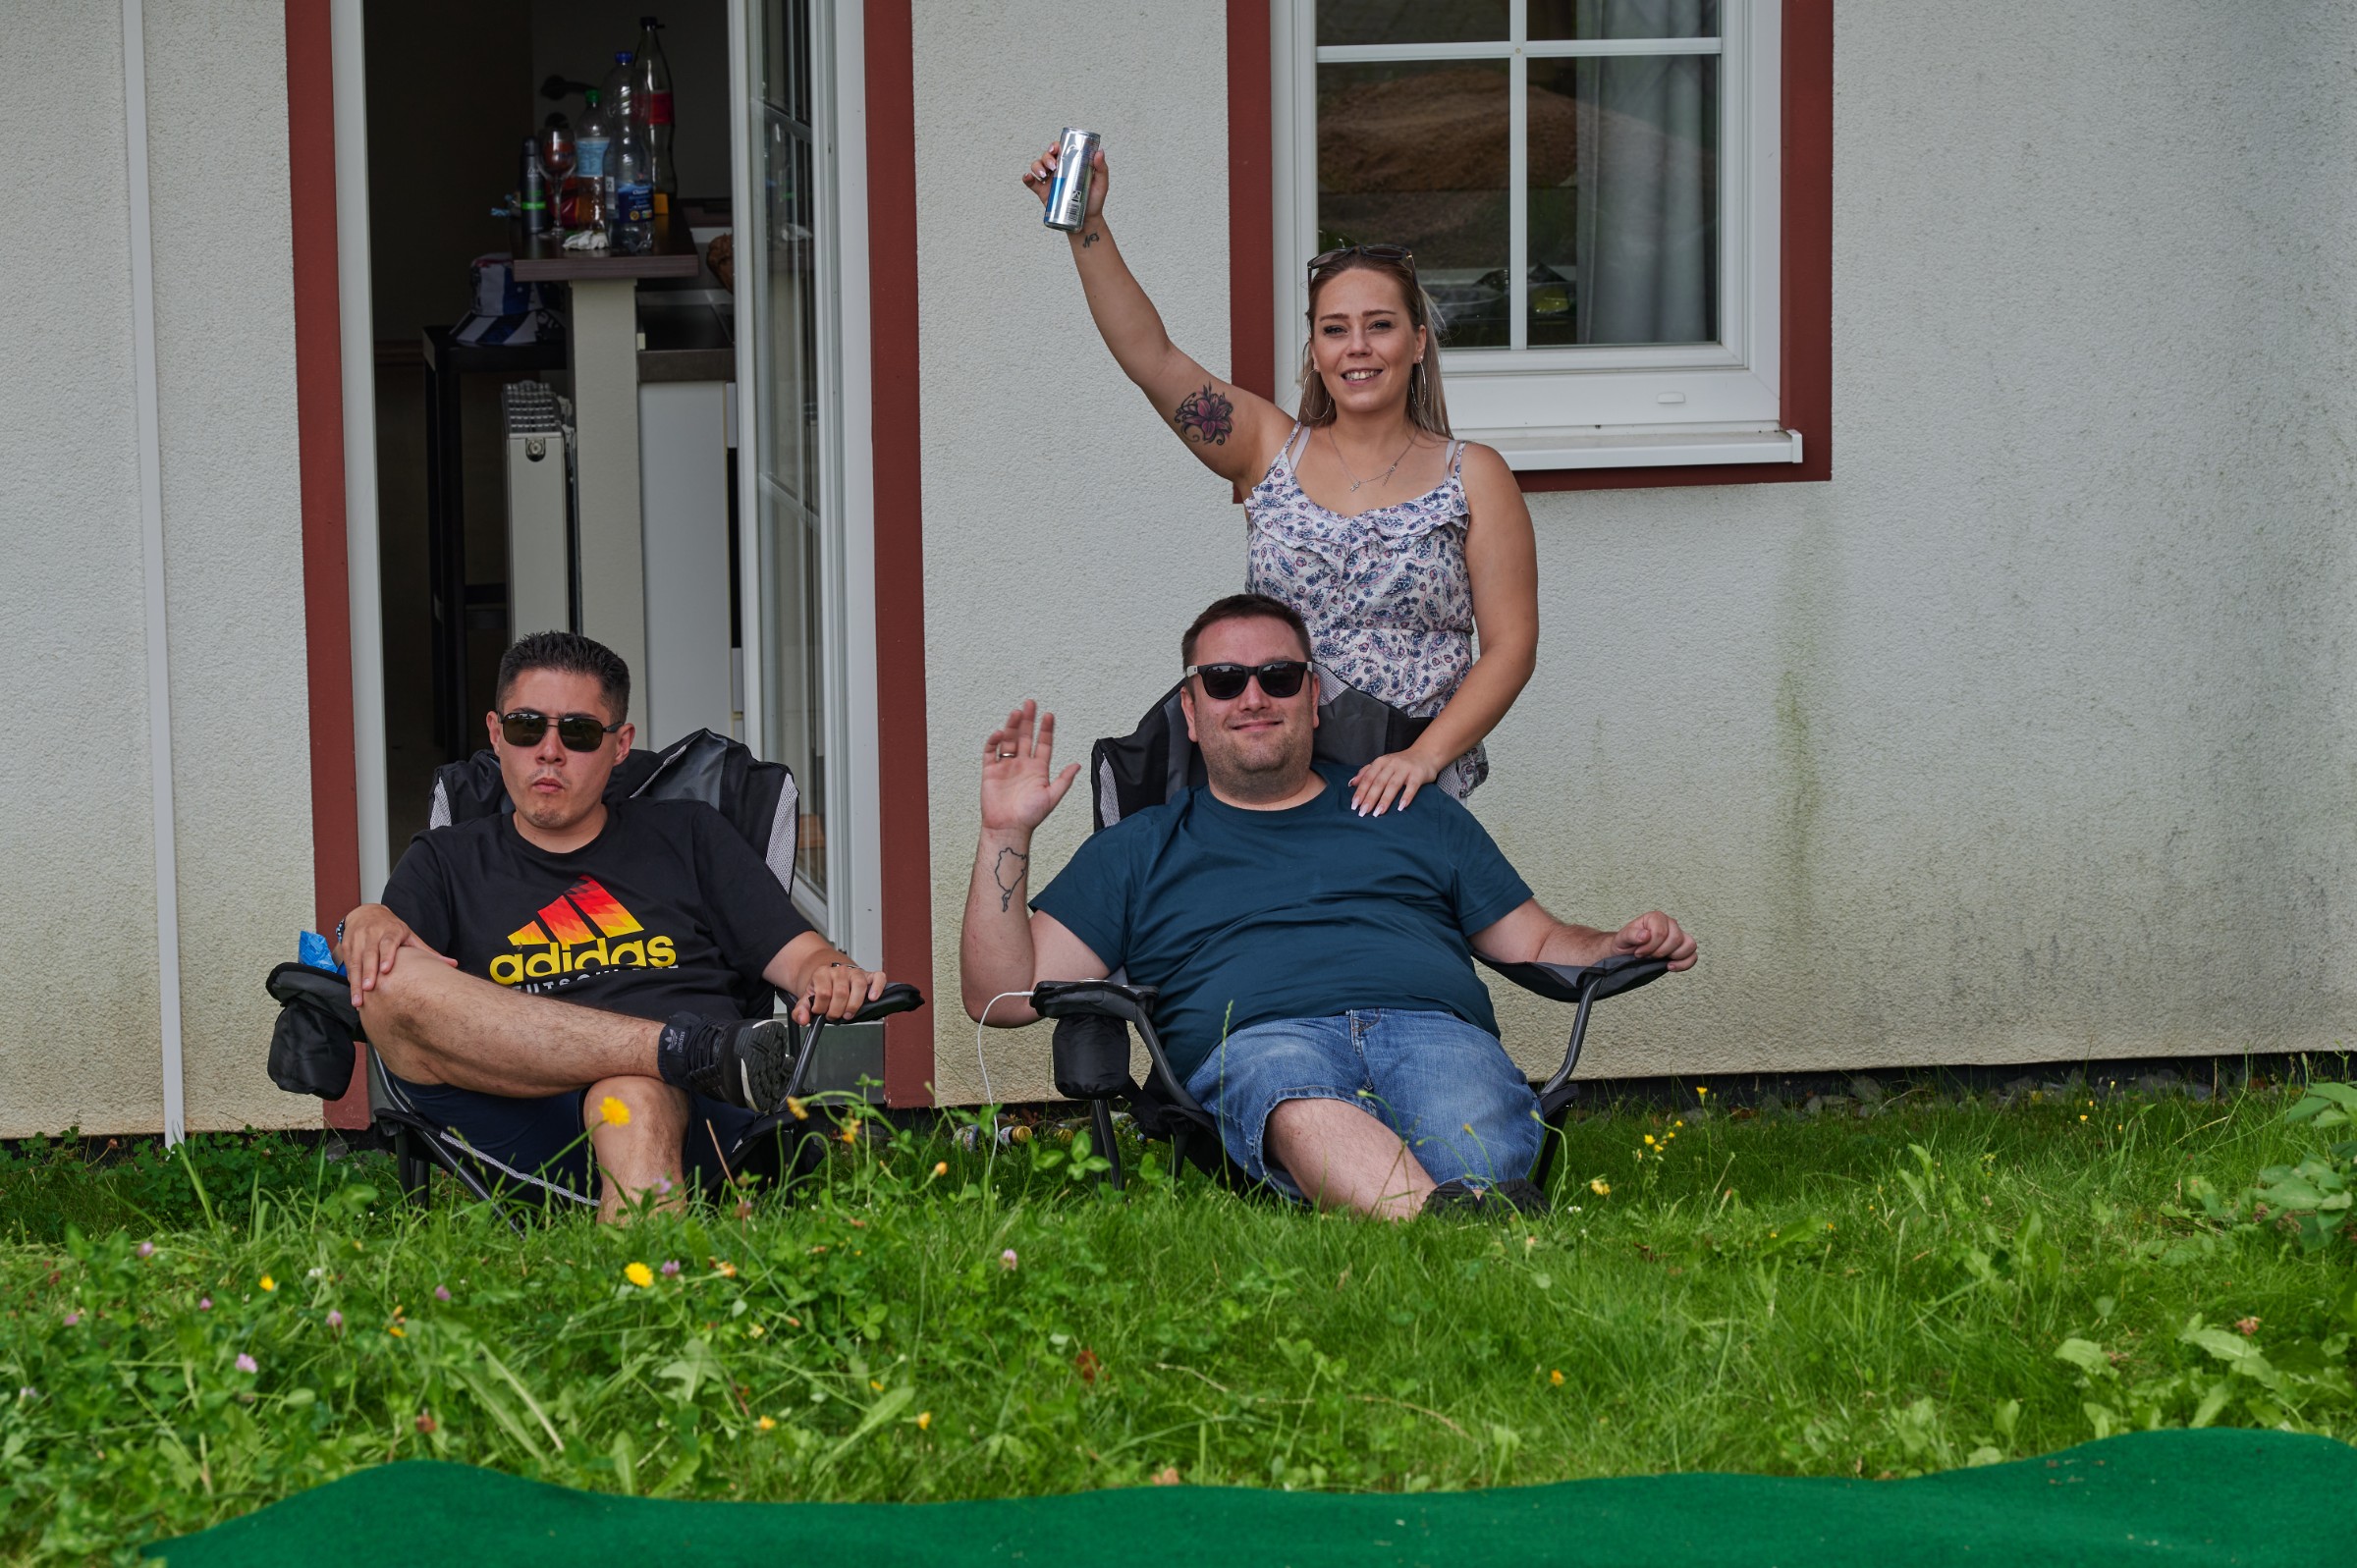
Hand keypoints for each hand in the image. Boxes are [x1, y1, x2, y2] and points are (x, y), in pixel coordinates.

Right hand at [335, 903, 456, 1007]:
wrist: (367, 913)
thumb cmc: (392, 928)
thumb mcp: (409, 936)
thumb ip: (427, 952)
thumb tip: (453, 964)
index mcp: (390, 931)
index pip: (388, 943)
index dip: (386, 956)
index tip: (386, 970)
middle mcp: (372, 934)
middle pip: (369, 954)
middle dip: (368, 973)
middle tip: (369, 989)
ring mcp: (358, 939)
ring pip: (355, 962)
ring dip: (356, 982)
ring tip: (358, 1000)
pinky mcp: (347, 946)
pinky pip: (348, 965)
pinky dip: (350, 981)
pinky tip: (354, 996)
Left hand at [795, 962, 887, 1025]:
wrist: (829, 976)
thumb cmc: (821, 988)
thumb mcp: (807, 998)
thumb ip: (801, 1010)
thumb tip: (803, 1019)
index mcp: (823, 973)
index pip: (824, 993)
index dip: (821, 1008)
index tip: (820, 1012)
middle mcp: (840, 971)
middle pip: (841, 992)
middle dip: (837, 1010)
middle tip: (834, 1016)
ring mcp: (855, 973)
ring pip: (859, 986)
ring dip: (854, 1005)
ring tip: (848, 1014)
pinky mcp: (869, 975)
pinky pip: (878, 977)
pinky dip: (877, 987)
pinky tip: (872, 998)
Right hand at [983, 700, 1080, 832]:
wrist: (1009, 827)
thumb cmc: (1030, 816)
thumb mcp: (1052, 796)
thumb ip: (1064, 780)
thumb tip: (1077, 764)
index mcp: (1038, 769)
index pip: (1043, 744)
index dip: (1046, 730)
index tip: (1049, 715)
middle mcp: (1022, 765)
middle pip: (1026, 737)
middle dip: (1029, 720)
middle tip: (1031, 703)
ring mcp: (1006, 766)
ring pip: (1009, 741)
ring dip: (1013, 727)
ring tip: (1017, 713)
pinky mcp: (991, 771)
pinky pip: (991, 752)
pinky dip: (994, 742)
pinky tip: (999, 733)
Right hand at [1021, 140, 1109, 219]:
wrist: (1086, 220)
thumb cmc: (1094, 200)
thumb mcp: (1101, 183)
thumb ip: (1101, 168)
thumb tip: (1099, 152)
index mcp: (1071, 164)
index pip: (1060, 150)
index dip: (1055, 146)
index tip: (1055, 149)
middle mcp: (1058, 170)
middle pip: (1047, 156)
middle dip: (1046, 157)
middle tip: (1053, 166)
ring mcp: (1050, 181)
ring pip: (1037, 166)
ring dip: (1037, 166)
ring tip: (1044, 174)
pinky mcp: (1043, 192)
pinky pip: (1032, 183)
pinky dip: (1027, 178)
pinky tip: (1028, 177)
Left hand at [1349, 749, 1439, 816]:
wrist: (1425, 754)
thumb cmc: (1400, 763)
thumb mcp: (1382, 764)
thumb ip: (1367, 772)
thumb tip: (1352, 783)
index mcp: (1381, 762)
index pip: (1368, 778)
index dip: (1360, 792)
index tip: (1354, 805)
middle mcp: (1392, 764)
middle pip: (1379, 782)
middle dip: (1370, 798)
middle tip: (1363, 812)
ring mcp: (1405, 769)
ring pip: (1393, 785)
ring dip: (1385, 800)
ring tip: (1378, 812)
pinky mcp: (1418, 774)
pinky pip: (1412, 786)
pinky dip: (1406, 796)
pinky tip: (1401, 807)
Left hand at [1612, 912, 1697, 971]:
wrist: (1627, 952)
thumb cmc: (1627, 942)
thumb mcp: (1622, 938)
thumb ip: (1631, 934)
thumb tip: (1645, 935)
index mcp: (1656, 917)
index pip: (1661, 932)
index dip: (1650, 946)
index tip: (1638, 952)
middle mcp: (1670, 924)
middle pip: (1676, 939)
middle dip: (1660, 952)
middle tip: (1647, 956)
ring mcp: (1679, 935)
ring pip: (1689, 945)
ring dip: (1674, 956)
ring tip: (1659, 960)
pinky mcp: (1683, 948)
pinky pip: (1693, 956)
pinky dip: (1684, 964)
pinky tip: (1670, 966)